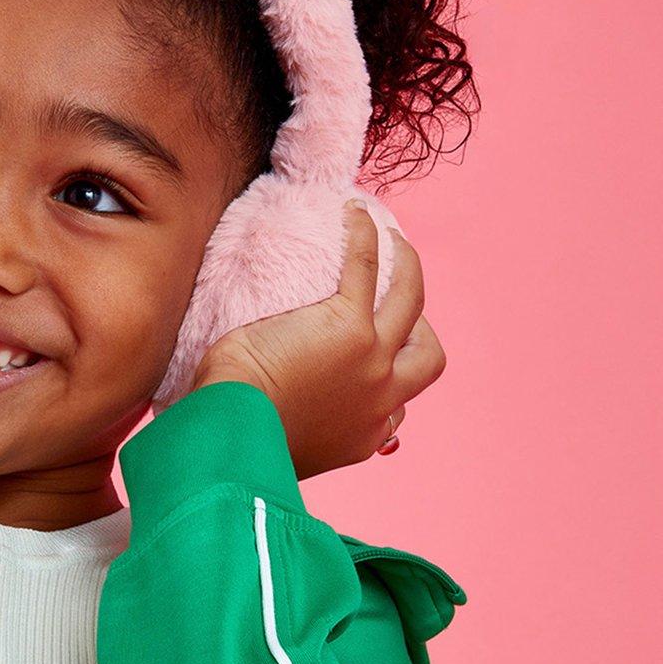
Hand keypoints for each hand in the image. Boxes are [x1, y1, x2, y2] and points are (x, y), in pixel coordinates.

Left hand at [190, 200, 446, 479]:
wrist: (235, 432)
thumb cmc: (240, 438)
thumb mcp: (283, 449)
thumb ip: (298, 433)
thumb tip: (277, 416)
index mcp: (362, 436)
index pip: (396, 410)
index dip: (390, 387)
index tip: (370, 370)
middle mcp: (379, 400)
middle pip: (428, 358)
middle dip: (421, 331)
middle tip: (398, 308)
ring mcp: (371, 360)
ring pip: (411, 301)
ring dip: (408, 267)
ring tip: (394, 241)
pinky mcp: (348, 326)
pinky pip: (367, 268)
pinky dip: (367, 238)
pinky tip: (355, 214)